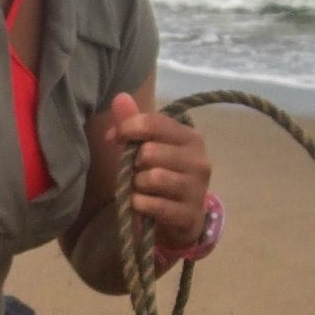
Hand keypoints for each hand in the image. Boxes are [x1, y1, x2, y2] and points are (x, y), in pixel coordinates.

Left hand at [106, 93, 211, 253]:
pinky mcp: (189, 214)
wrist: (182, 217)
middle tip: (137, 171)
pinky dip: (140, 204)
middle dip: (134, 163)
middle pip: (149, 151)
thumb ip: (134, 122)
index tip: (115, 138)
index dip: (128, 128)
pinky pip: (153, 205)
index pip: (154, 123)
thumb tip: (120, 97)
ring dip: (137, 185)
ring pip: (152, 178)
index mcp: (190, 137)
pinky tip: (143, 204)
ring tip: (142, 188)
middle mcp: (199, 160)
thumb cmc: (162, 175)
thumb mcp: (149, 146)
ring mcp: (197, 189)